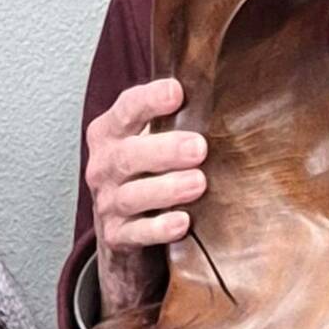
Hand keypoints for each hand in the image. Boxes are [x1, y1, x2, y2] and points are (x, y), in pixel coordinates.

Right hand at [85, 78, 205, 312]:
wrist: (122, 229)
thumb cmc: (146, 172)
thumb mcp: (149, 139)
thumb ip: (173, 119)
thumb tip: (225, 94)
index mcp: (110, 133)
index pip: (126, 109)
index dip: (149, 100)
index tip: (177, 93)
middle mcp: (103, 166)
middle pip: (127, 155)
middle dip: (165, 150)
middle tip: (200, 148)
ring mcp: (107, 203)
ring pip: (131, 196)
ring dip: (166, 189)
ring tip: (199, 183)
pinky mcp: (116, 236)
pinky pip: (136, 233)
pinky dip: (159, 229)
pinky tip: (183, 222)